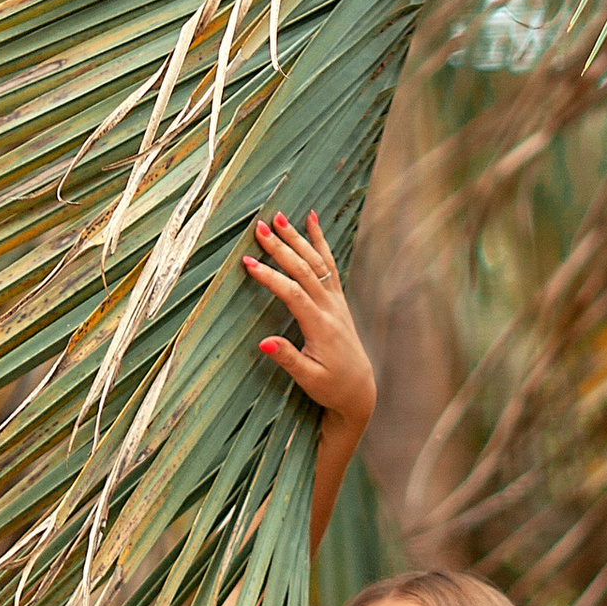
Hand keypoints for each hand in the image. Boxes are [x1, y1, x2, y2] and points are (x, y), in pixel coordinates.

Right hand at [242, 206, 375, 437]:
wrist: (359, 388)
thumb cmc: (331, 386)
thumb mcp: (308, 379)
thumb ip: (287, 358)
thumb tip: (263, 342)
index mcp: (320, 327)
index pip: (293, 294)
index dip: (270, 277)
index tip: (247, 262)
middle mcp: (330, 308)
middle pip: (304, 270)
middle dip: (281, 247)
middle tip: (259, 227)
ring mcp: (336, 301)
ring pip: (316, 262)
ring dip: (298, 238)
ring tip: (280, 217)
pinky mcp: (337, 299)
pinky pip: (328, 264)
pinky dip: (320, 241)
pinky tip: (311, 220)